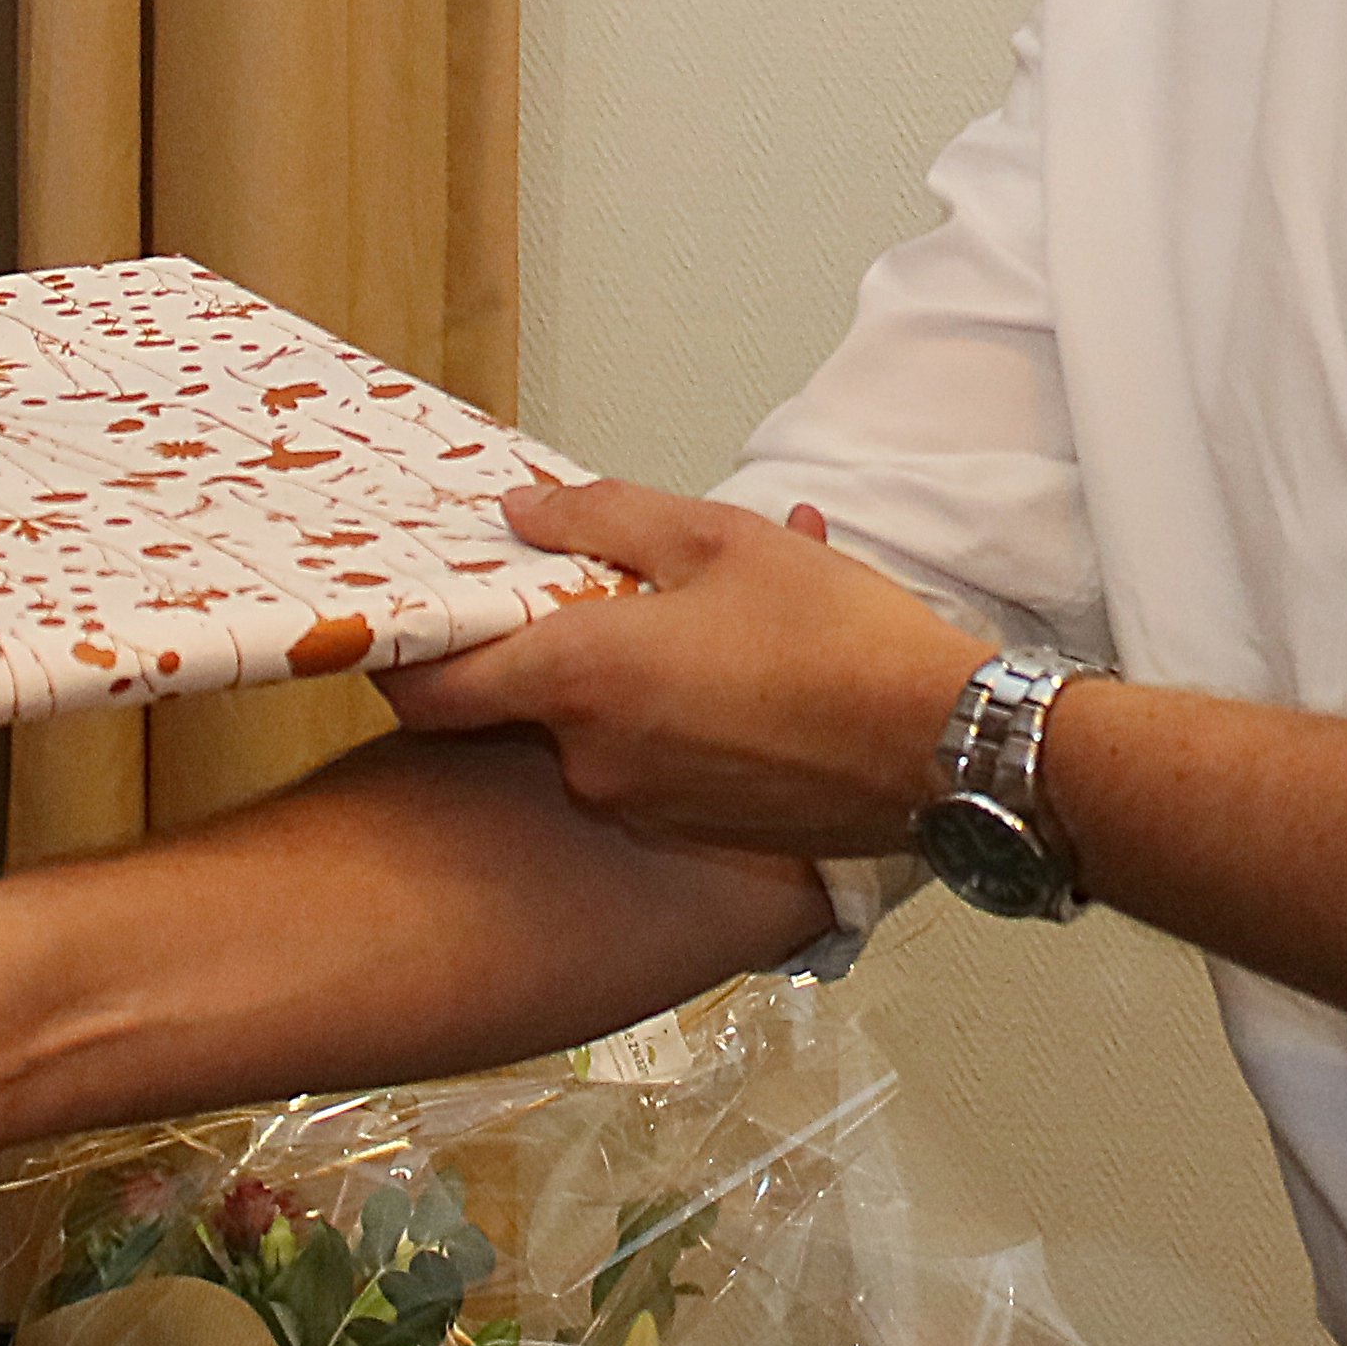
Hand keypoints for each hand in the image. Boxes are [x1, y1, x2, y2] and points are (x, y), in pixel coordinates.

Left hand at [380, 480, 989, 858]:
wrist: (944, 748)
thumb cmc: (838, 639)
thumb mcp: (719, 538)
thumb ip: (604, 519)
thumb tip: (522, 512)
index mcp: (581, 679)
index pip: (431, 691)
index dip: (403, 657)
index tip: (406, 620)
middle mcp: (594, 759)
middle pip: (522, 704)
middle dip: (554, 646)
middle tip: (608, 588)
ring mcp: (644, 806)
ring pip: (600, 730)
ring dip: (631, 676)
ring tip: (715, 613)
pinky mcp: (696, 833)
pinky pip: (656, 764)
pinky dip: (678, 718)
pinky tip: (747, 668)